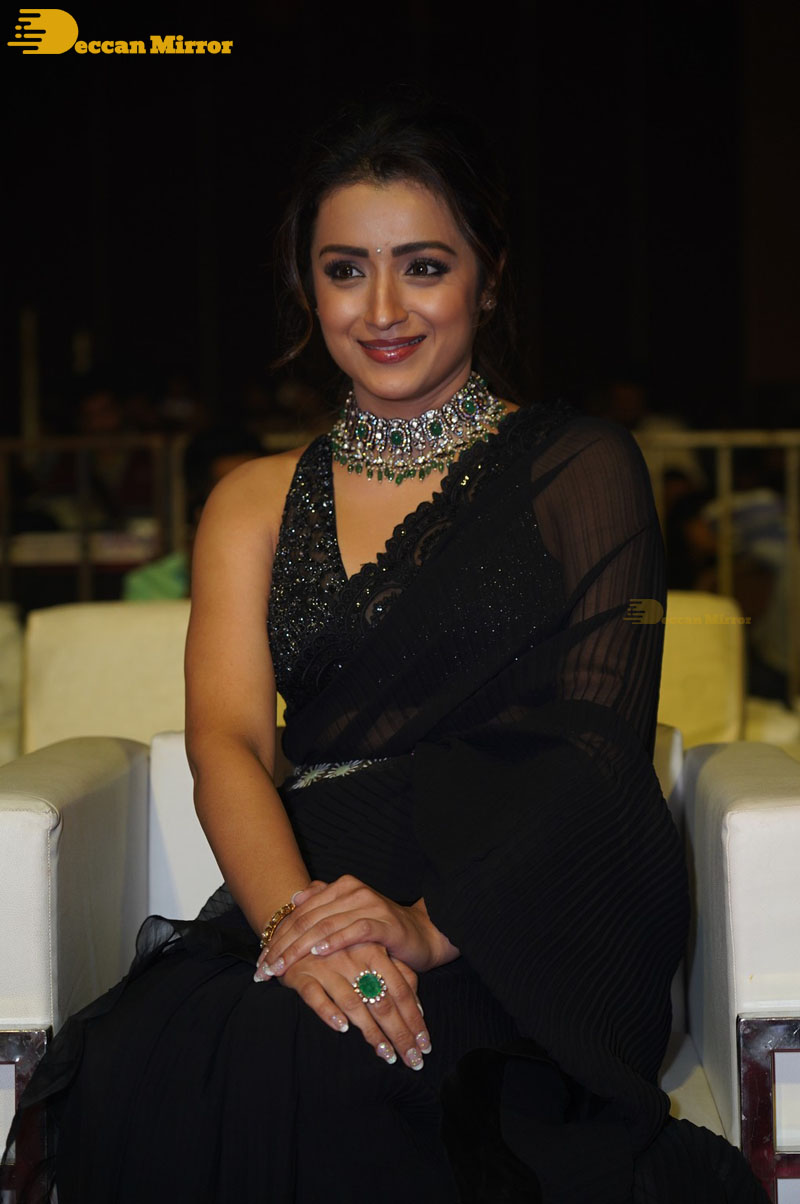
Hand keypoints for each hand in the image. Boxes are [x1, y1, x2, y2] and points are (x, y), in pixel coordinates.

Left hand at [255, 876, 459, 978]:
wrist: (422, 934)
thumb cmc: (382, 929)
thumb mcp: (350, 915)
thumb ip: (325, 904)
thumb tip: (295, 898)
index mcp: (342, 887)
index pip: (300, 912)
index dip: (277, 935)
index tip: (260, 959)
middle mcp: (353, 891)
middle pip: (307, 919)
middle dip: (282, 946)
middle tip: (264, 969)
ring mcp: (369, 905)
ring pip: (325, 925)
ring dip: (299, 949)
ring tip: (281, 967)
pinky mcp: (384, 923)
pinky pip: (355, 930)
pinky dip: (334, 941)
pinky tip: (317, 953)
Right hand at [263, 941, 431, 1070]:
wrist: (298, 928)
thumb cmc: (343, 947)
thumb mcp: (373, 953)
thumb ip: (398, 974)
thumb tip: (419, 1008)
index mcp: (374, 949)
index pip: (400, 990)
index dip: (414, 1019)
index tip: (425, 1045)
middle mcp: (353, 958)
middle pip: (381, 1001)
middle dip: (399, 1033)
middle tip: (412, 1059)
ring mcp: (327, 966)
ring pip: (353, 1002)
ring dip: (371, 1031)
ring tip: (386, 1054)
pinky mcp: (302, 974)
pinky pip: (315, 995)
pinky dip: (328, 1011)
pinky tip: (342, 1028)